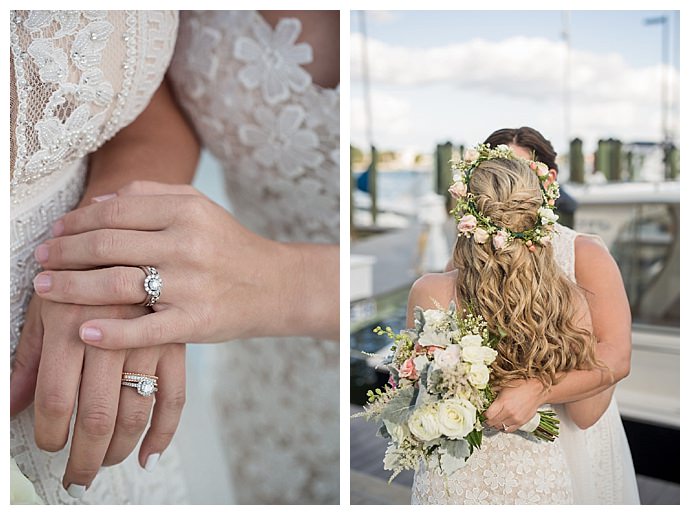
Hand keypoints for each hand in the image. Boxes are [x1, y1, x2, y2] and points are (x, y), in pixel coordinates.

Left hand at [10, 295, 184, 496]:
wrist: (133, 241)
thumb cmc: (78, 275)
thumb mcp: (45, 310)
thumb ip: (26, 360)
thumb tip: (9, 406)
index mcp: (70, 325)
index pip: (58, 399)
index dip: (50, 433)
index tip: (48, 445)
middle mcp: (112, 335)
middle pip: (98, 414)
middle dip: (84, 456)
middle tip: (76, 476)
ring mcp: (149, 341)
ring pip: (136, 412)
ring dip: (119, 449)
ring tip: (104, 463)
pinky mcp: (175, 344)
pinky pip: (175, 397)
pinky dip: (164, 433)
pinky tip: (149, 455)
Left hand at [31, 181, 304, 347]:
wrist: (276, 285)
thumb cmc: (229, 247)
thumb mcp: (199, 208)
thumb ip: (150, 196)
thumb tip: (95, 203)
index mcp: (186, 212)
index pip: (115, 212)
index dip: (76, 222)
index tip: (54, 232)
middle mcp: (188, 244)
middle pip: (108, 245)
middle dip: (64, 253)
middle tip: (39, 260)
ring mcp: (192, 285)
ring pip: (117, 284)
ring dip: (72, 287)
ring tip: (45, 289)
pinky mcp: (197, 322)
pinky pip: (146, 330)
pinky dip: (112, 333)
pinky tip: (85, 332)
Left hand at [483, 379, 546, 432]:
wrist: (536, 389)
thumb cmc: (521, 385)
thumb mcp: (503, 386)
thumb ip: (493, 393)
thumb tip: (485, 397)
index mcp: (503, 401)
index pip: (488, 415)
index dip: (484, 415)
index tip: (484, 413)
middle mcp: (509, 412)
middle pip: (493, 422)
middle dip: (488, 421)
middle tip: (487, 419)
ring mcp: (516, 418)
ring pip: (500, 427)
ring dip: (496, 425)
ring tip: (495, 420)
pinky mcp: (522, 422)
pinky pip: (509, 430)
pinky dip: (504, 428)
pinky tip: (503, 423)